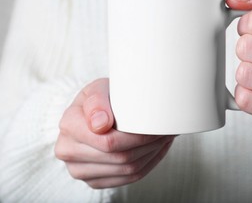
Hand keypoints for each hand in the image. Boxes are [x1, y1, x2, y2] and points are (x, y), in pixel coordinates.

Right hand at [55, 78, 175, 188]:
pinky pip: (126, 179)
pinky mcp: (93, 180)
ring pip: (126, 170)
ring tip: (164, 139)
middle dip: (150, 145)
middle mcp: (68, 150)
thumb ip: (97, 101)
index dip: (138, 137)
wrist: (90, 112)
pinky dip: (147, 165)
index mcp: (69, 125)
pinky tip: (155, 151)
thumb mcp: (99, 88)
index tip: (156, 127)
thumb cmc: (100, 98)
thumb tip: (101, 124)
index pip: (109, 141)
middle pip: (120, 157)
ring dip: (151, 155)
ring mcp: (79, 169)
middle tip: (167, 132)